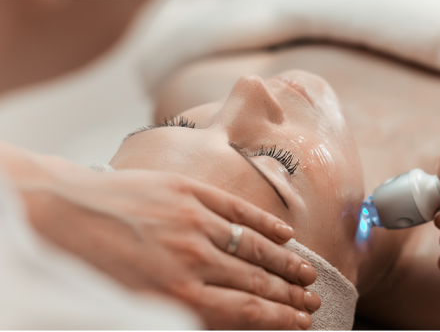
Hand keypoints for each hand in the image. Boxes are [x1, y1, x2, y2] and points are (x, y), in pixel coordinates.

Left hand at [1, 142, 318, 328]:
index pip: (246, 309)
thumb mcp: (130, 305)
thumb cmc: (86, 264)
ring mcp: (192, 220)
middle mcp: (191, 259)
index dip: (280, 317)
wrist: (55, 212)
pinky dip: (264, 223)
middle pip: (256, 280)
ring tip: (308, 273)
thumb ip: (181, 312)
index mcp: (176, 294)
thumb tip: (225, 317)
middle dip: (290, 294)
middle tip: (314, 300)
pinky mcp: (186, 191)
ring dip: (286, 262)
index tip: (303, 321)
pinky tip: (285, 233)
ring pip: (253, 246)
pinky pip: (236, 210)